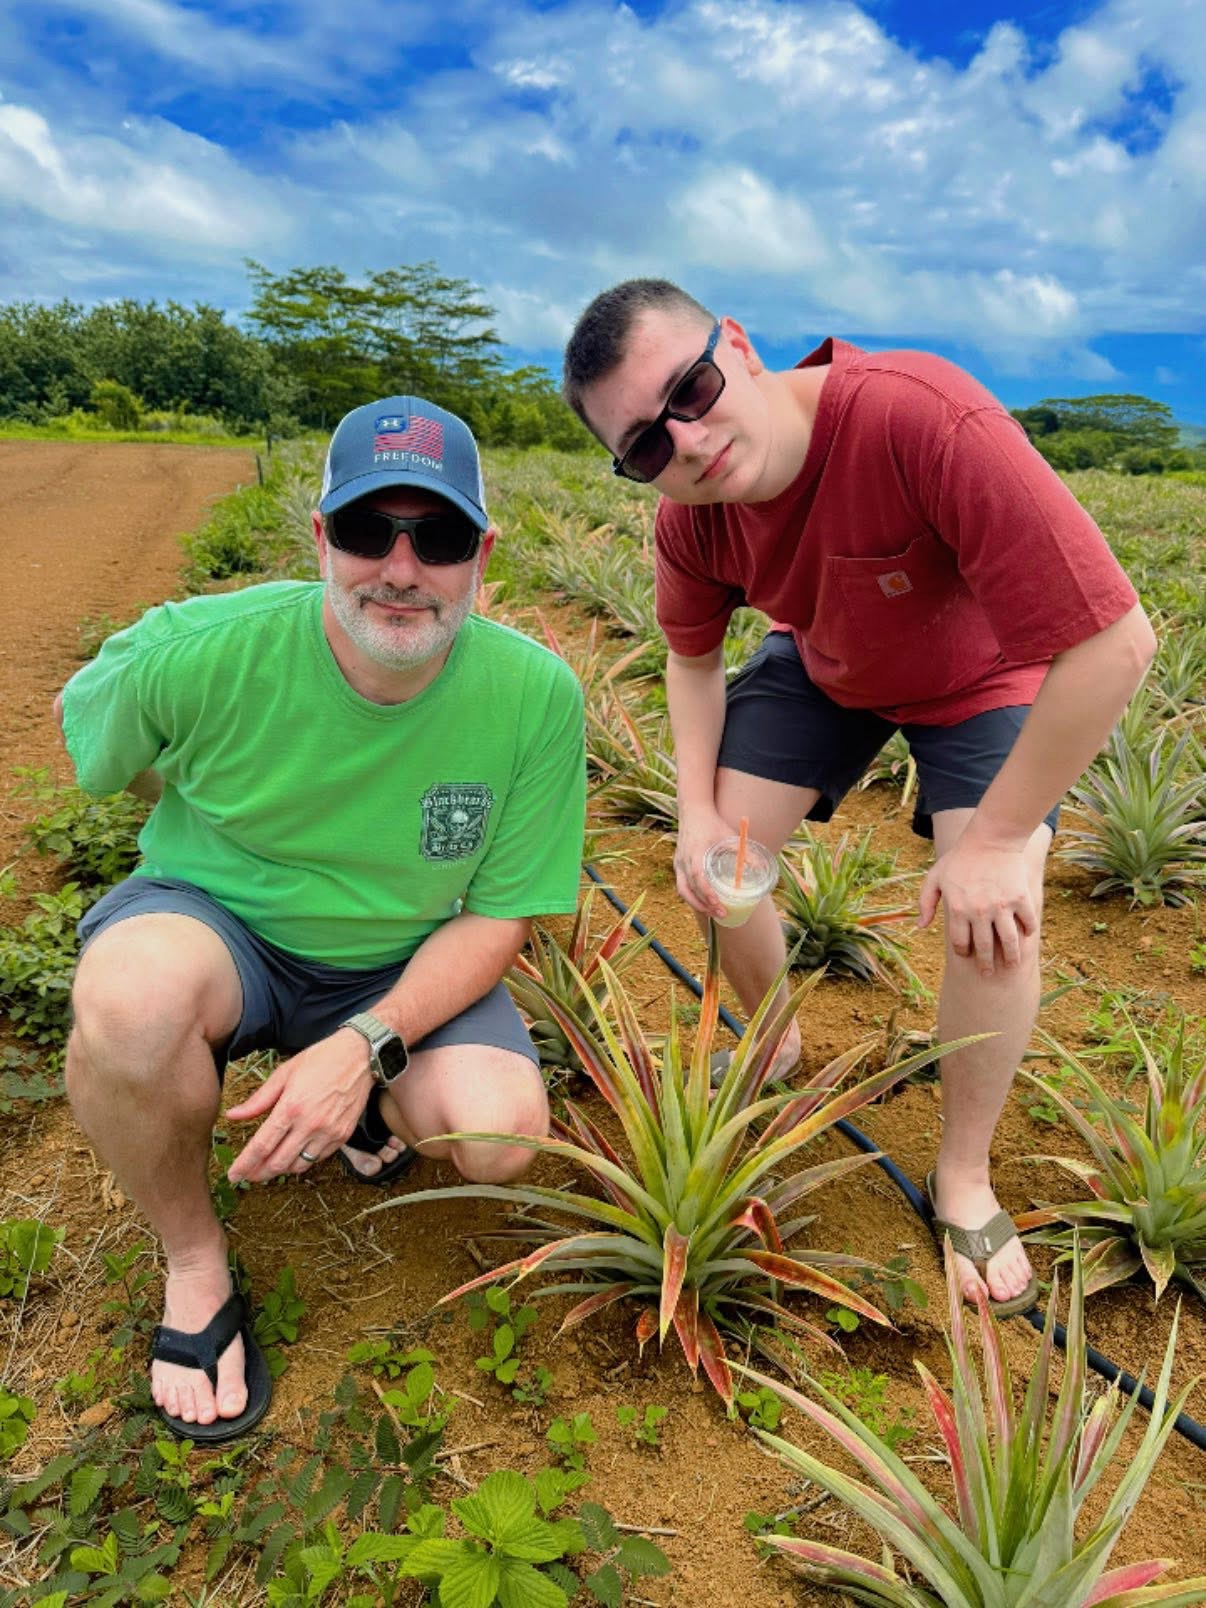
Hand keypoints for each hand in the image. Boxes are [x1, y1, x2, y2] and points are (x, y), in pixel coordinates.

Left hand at [225, 1028, 373, 1183]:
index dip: (245, 1164)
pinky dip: (303, 1160)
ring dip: (281, 1169)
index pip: (262, 1146)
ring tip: (270, 1166)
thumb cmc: (321, 1059)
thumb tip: (233, 1116)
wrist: (360, 1056)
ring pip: (299, 1166)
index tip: (234, 1175)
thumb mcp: (284, 1073)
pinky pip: (318, 1158)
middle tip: (248, 1175)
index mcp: (291, 1107)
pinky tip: (295, 1154)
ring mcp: (329, 1132)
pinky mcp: (343, 1135)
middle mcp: (310, 1124)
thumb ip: (258, 1100)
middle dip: (259, 1173)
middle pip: (279, 1163)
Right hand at [674, 806, 737, 918]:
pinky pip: (682, 885)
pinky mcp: (678, 865)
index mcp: (695, 852)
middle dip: (704, 904)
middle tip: (722, 914)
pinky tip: (705, 903)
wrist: (693, 811)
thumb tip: (763, 868)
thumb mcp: (730, 836)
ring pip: (683, 890)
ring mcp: (678, 863)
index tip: (717, 903)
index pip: (697, 877)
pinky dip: (692, 896)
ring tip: (713, 913)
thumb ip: (745, 852)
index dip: (706, 892)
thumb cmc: (712, 824)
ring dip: (697, 904)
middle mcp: (683, 860)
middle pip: (688, 889)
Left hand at [918, 837, 1035, 975]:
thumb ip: (925, 902)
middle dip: (986, 965)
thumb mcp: (935, 878)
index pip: (960, 942)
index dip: (963, 952)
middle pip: (984, 948)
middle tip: (988, 973)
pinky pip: (1028, 924)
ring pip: (1009, 942)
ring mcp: (1002, 906)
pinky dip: (1028, 933)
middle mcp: (979, 912)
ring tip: (1011, 965)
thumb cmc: (960, 859)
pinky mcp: (1021, 899)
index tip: (967, 954)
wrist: (991, 839)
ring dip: (1011, 958)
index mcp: (957, 909)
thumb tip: (920, 927)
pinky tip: (1025, 937)